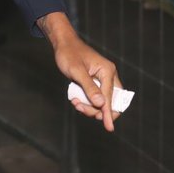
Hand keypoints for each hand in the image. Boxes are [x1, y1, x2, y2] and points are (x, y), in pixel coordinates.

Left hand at [40, 12, 121, 130]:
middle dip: (97, 110)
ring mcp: (103, 80)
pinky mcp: (96, 83)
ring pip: (102, 102)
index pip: (110, 97)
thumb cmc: (69, 55)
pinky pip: (96, 98)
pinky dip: (87, 102)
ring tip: (75, 103)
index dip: (108, 113)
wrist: (63, 44)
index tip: (109, 128)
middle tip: (80, 108)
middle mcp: (109, 75)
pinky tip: (76, 100)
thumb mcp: (77, 71)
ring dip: (89, 107)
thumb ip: (89, 87)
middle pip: (111, 102)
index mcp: (108, 71)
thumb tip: (101, 104)